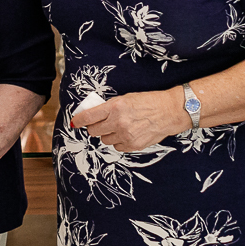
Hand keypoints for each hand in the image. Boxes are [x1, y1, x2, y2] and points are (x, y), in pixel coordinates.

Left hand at [71, 88, 186, 152]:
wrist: (169, 112)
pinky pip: (117, 147)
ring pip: (104, 140)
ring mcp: (126, 135)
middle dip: (94, 127)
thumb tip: (92, 115)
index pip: (88, 117)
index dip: (79, 120)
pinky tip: (127, 134)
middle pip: (94, 131)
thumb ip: (108, 107)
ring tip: (118, 127)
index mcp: (115, 107)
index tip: (75, 122)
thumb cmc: (148, 102)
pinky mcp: (133, 145)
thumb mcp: (125, 98)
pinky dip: (118, 141)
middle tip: (100, 124)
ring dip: (107, 134)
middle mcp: (118, 122)